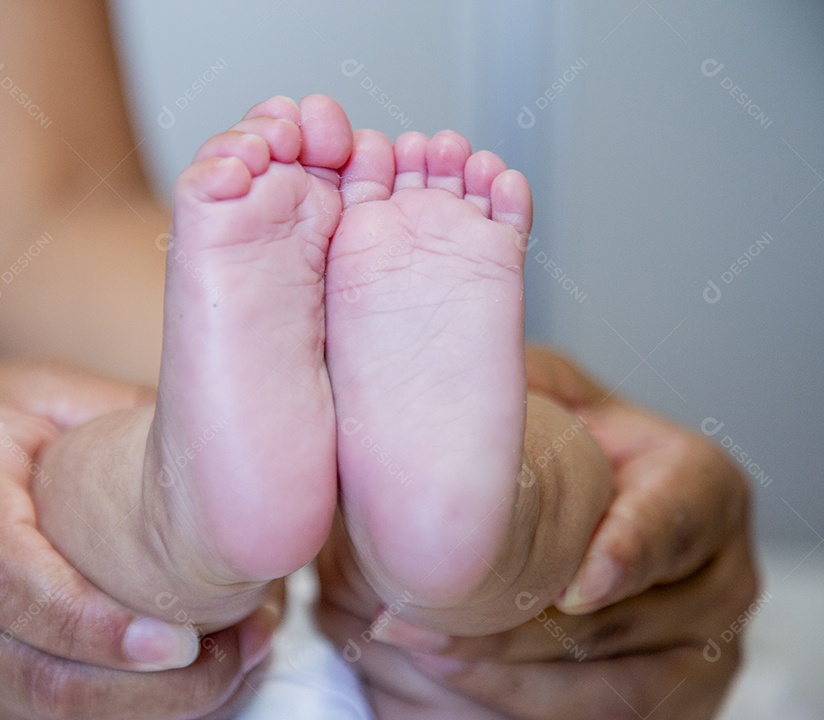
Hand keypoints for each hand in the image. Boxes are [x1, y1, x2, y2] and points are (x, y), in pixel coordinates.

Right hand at [0, 362, 277, 718]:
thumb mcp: (21, 394)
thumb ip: (110, 412)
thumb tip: (215, 440)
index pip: (2, 583)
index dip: (88, 622)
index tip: (176, 637)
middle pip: (41, 680)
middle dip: (158, 688)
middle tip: (247, 645)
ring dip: (159, 710)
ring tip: (241, 661)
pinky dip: (131, 716)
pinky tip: (197, 683)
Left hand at [316, 346, 757, 718]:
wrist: (563, 532)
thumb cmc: (558, 460)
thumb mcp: (547, 400)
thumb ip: (522, 380)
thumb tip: (449, 348)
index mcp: (700, 488)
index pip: (682, 517)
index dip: (631, 551)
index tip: (575, 585)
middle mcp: (715, 577)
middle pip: (629, 619)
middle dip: (522, 627)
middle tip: (429, 619)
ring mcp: (696, 652)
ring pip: (610, 688)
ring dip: (506, 675)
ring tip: (419, 648)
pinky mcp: (664, 704)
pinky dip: (512, 702)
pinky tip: (447, 675)